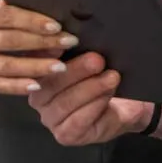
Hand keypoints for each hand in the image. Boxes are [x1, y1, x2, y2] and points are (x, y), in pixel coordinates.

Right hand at [0, 0, 78, 94]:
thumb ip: (3, 10)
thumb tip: (43, 10)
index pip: (5, 16)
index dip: (32, 20)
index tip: (56, 24)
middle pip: (10, 41)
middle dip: (43, 42)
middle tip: (69, 42)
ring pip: (7, 66)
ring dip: (37, 66)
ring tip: (61, 66)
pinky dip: (19, 86)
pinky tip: (38, 84)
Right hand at [28, 52, 149, 145]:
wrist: (126, 104)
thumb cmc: (102, 74)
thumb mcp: (89, 56)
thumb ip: (75, 46)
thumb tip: (71, 27)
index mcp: (37, 73)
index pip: (35, 61)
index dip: (47, 52)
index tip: (64, 40)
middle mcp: (38, 97)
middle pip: (49, 84)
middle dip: (75, 71)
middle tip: (97, 59)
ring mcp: (50, 118)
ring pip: (64, 103)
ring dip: (90, 88)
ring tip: (111, 77)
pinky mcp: (65, 135)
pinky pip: (77, 121)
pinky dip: (94, 105)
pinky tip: (108, 94)